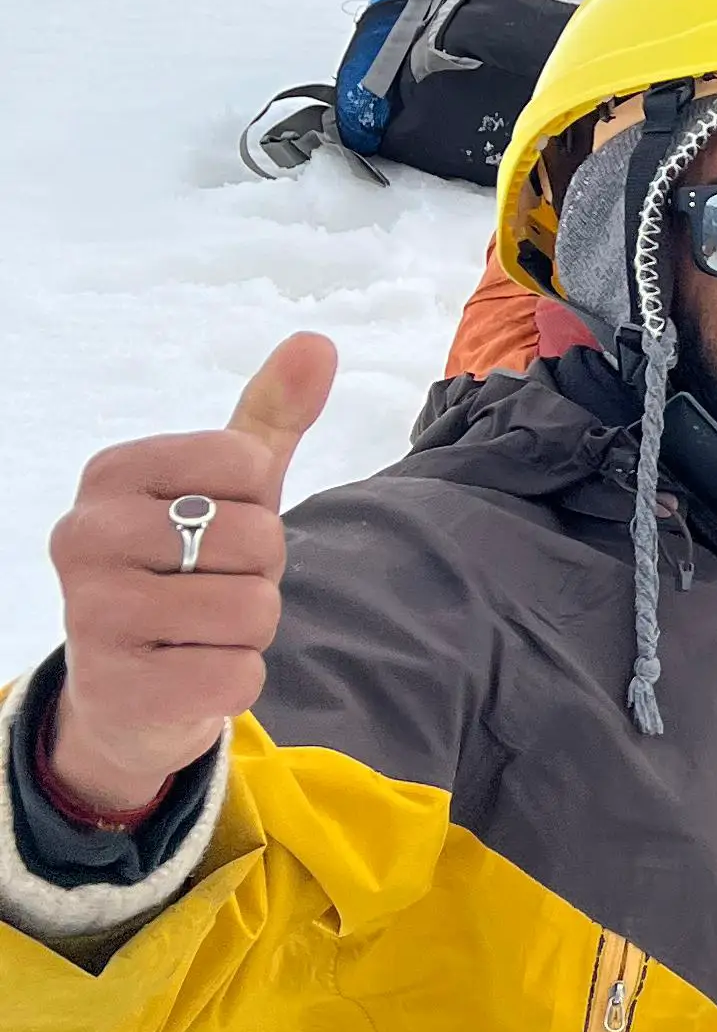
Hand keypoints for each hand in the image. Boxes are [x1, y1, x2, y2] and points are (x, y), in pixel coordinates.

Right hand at [44, 337, 338, 816]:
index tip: (216, 526)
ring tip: (201, 630)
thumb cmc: (186, 567)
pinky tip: (190, 672)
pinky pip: (237, 676)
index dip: (259, 503)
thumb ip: (269, 416)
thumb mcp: (227, 487)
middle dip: (259, 570)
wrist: (128, 687)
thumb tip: (317, 342)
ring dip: (250, 629)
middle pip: (257, 538)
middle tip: (211, 585)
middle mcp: (85, 537)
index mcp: (110, 473)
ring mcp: (92, 616)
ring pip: (254, 610)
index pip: (248, 462)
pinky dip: (235, 679)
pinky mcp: (118, 689)